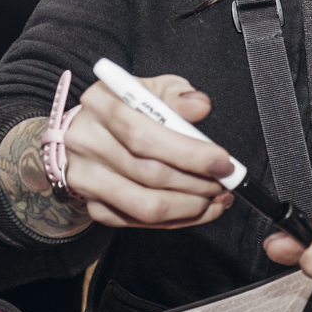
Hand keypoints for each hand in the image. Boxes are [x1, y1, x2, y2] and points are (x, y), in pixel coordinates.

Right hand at [58, 74, 235, 229]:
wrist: (91, 133)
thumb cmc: (127, 108)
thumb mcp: (152, 89)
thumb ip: (176, 96)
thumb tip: (199, 106)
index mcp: (100, 106)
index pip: (144, 136)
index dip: (189, 153)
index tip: (221, 161)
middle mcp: (87, 143)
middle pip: (150, 174)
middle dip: (198, 182)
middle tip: (225, 180)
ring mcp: (87, 179)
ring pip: (147, 206)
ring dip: (192, 206)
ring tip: (216, 197)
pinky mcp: (95, 208)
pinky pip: (142, 223)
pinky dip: (178, 220)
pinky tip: (199, 208)